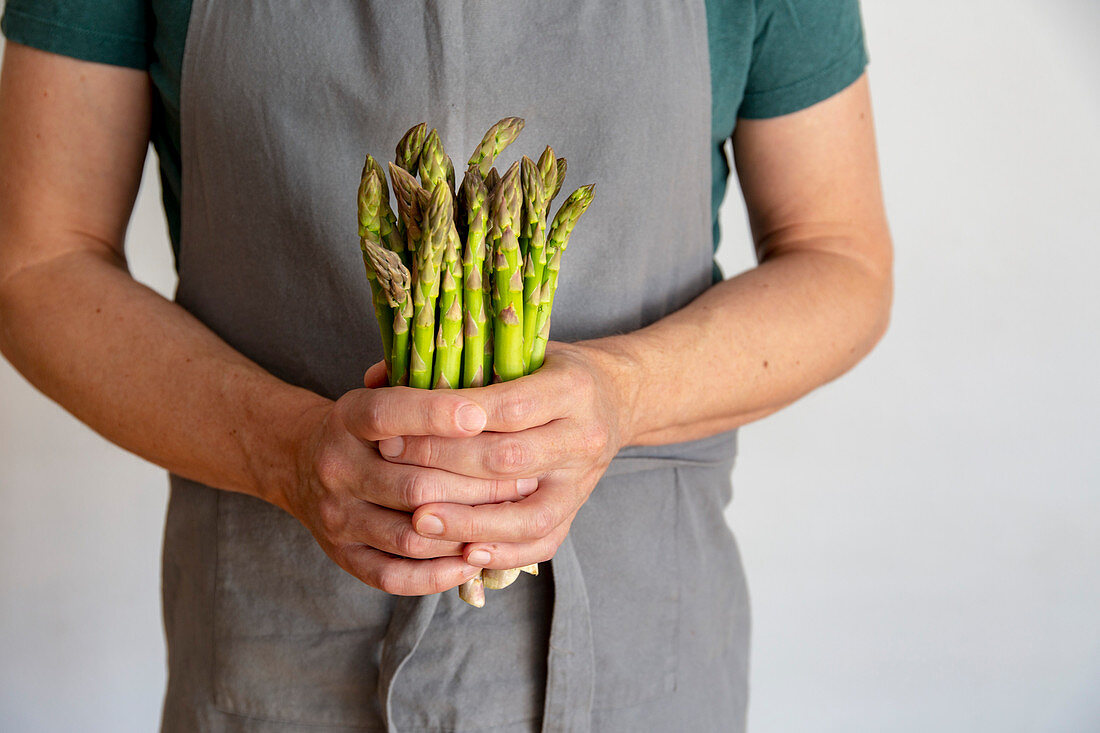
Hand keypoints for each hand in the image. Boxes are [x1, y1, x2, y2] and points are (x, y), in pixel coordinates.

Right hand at [280, 365, 538, 595]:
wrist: (298, 462)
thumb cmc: (367, 426)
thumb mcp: (382, 390)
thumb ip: (422, 383)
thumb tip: (481, 370)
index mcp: (346, 418)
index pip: (388, 415)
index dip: (436, 415)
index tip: (483, 414)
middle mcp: (336, 468)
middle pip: (413, 485)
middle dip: (477, 486)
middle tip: (526, 479)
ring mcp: (337, 517)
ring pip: (410, 535)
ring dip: (465, 532)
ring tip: (509, 521)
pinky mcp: (343, 556)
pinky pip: (394, 576)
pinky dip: (437, 575)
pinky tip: (472, 561)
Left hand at [375, 341, 637, 571]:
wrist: (613, 399)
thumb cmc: (549, 369)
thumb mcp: (516, 350)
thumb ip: (457, 363)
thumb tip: (378, 376)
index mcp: (572, 387)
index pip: (506, 407)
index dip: (450, 422)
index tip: (398, 427)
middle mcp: (585, 436)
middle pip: (508, 460)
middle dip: (443, 466)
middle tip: (390, 466)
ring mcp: (583, 480)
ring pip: (527, 513)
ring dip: (469, 521)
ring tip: (418, 521)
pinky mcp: (578, 510)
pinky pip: (542, 542)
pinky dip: (502, 552)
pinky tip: (463, 554)